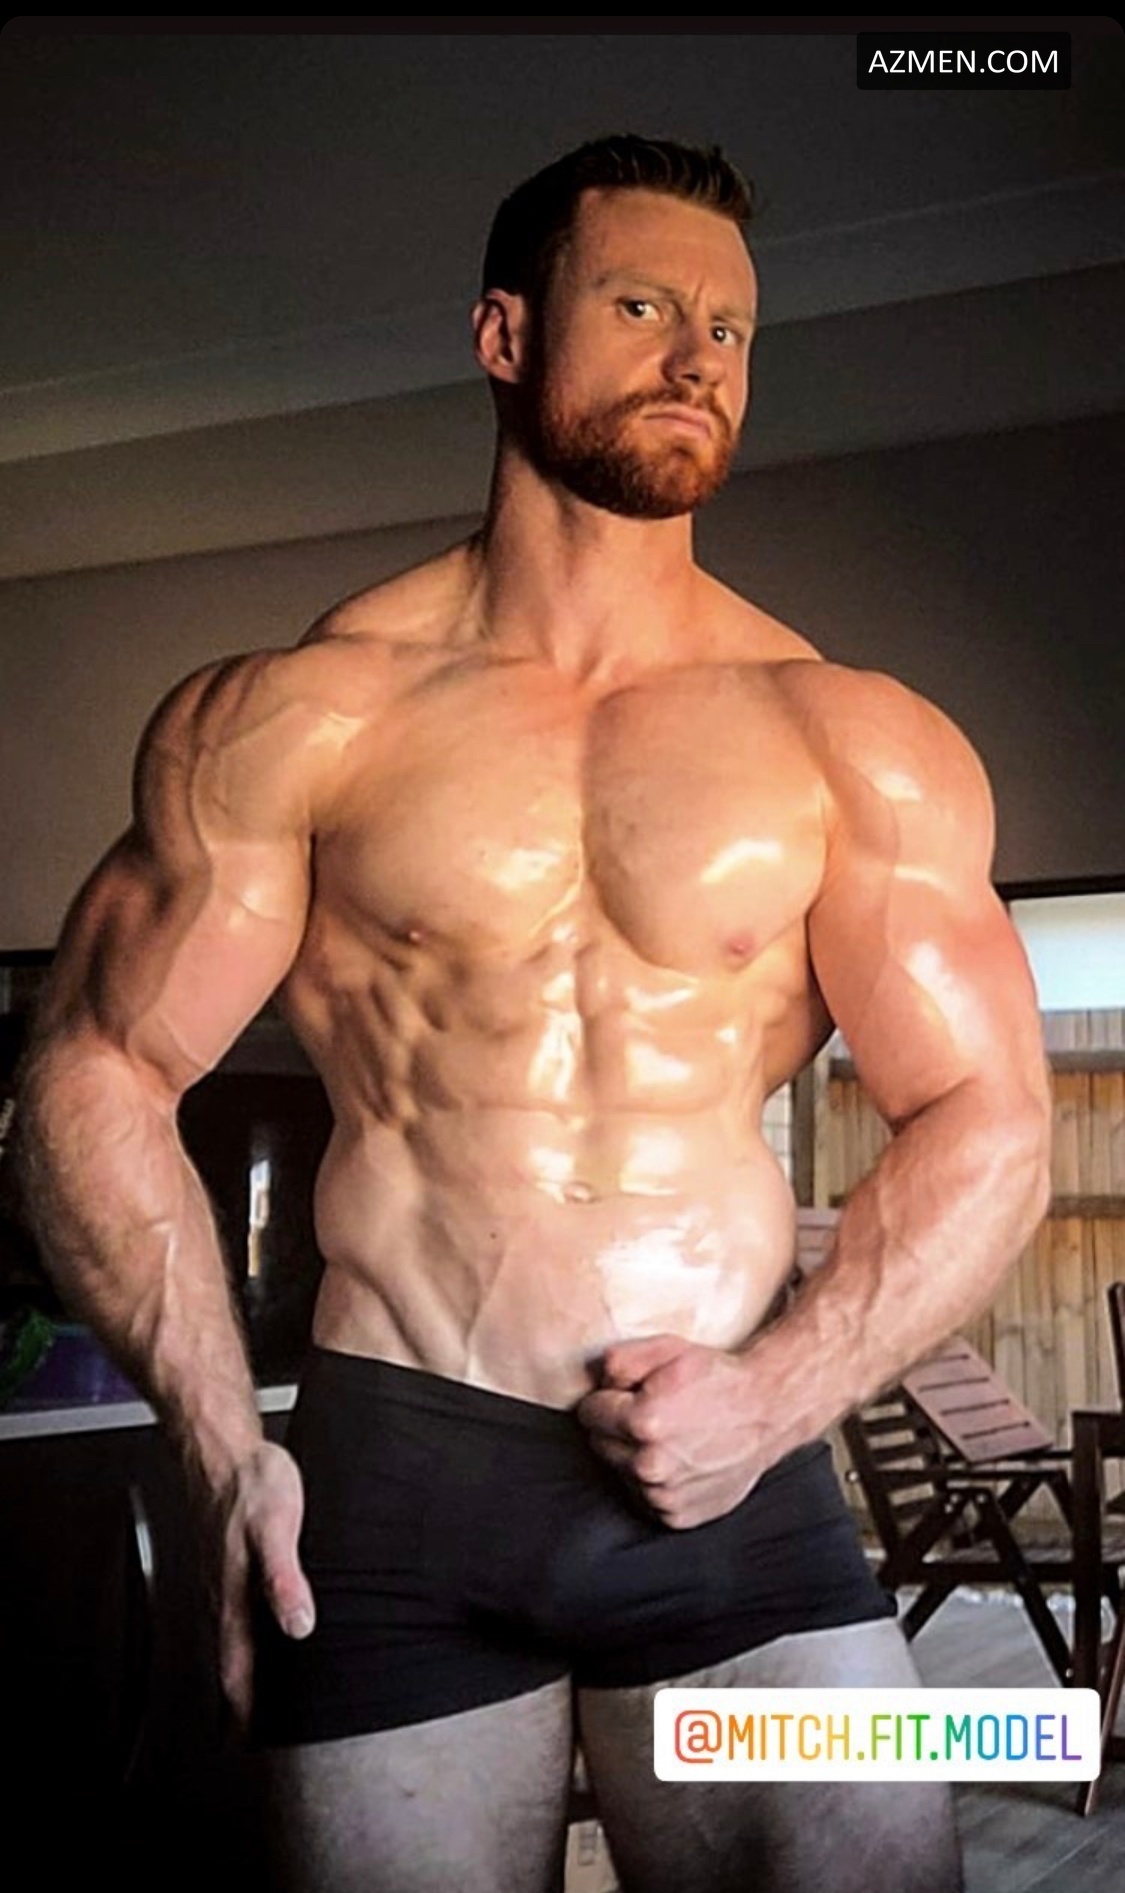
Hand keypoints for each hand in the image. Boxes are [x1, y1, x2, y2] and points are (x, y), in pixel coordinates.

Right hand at [205, 1440, 314, 1729]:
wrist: (221, 1444)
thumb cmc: (249, 1481)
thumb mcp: (277, 1526)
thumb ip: (284, 1576)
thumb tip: (298, 1625)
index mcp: (231, 1596)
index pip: (234, 1670)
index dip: (242, 1711)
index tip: (247, 1743)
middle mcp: (220, 1594)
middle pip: (228, 1663)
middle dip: (239, 1703)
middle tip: (251, 1736)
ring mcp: (218, 1579)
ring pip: (228, 1641)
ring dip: (239, 1673)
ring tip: (254, 1698)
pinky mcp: (224, 1562)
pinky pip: (229, 1615)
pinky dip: (240, 1640)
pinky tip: (257, 1634)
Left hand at [576, 1332, 760, 1528]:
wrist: (767, 1412)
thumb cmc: (718, 1378)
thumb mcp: (667, 1349)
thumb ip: (618, 1361)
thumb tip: (596, 1382)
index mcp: (642, 1423)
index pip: (589, 1413)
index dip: (606, 1399)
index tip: (627, 1395)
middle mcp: (651, 1466)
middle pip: (601, 1445)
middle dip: (618, 1428)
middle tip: (654, 1413)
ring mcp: (665, 1495)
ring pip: (622, 1472)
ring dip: (636, 1455)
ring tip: (672, 1436)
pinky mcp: (678, 1515)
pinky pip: (646, 1496)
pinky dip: (657, 1480)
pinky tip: (680, 1459)